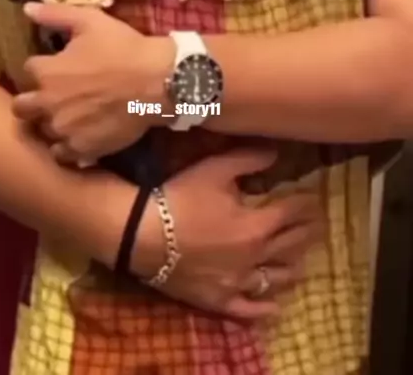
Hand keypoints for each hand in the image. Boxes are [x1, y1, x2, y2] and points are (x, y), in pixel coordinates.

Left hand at [13, 2, 174, 162]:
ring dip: (50, 122)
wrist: (159, 82)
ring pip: (41, 131)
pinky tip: (79, 134)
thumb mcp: (90, 21)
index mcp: (46, 72)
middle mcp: (47, 104)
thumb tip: (26, 8)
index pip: (27, 70)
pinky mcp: (81, 149)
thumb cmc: (124, 48)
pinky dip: (66, 145)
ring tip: (69, 115)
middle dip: (33, 100)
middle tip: (54, 95)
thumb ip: (54, 15)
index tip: (57, 67)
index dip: (43, 67)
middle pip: (21, 107)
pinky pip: (61, 153)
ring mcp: (63, 130)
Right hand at [132, 149, 322, 320]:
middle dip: (307, 233)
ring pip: (276, 278)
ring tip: (302, 263)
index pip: (292, 212)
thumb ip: (249, 159)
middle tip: (319, 227)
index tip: (315, 198)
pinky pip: (248, 309)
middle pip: (290, 245)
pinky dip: (265, 308)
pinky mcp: (219, 299)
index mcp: (257, 224)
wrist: (144, 234)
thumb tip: (277, 152)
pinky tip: (275, 306)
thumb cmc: (181, 197)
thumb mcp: (215, 168)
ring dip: (292, 268)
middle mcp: (255, 256)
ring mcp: (238, 282)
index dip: (306, 204)